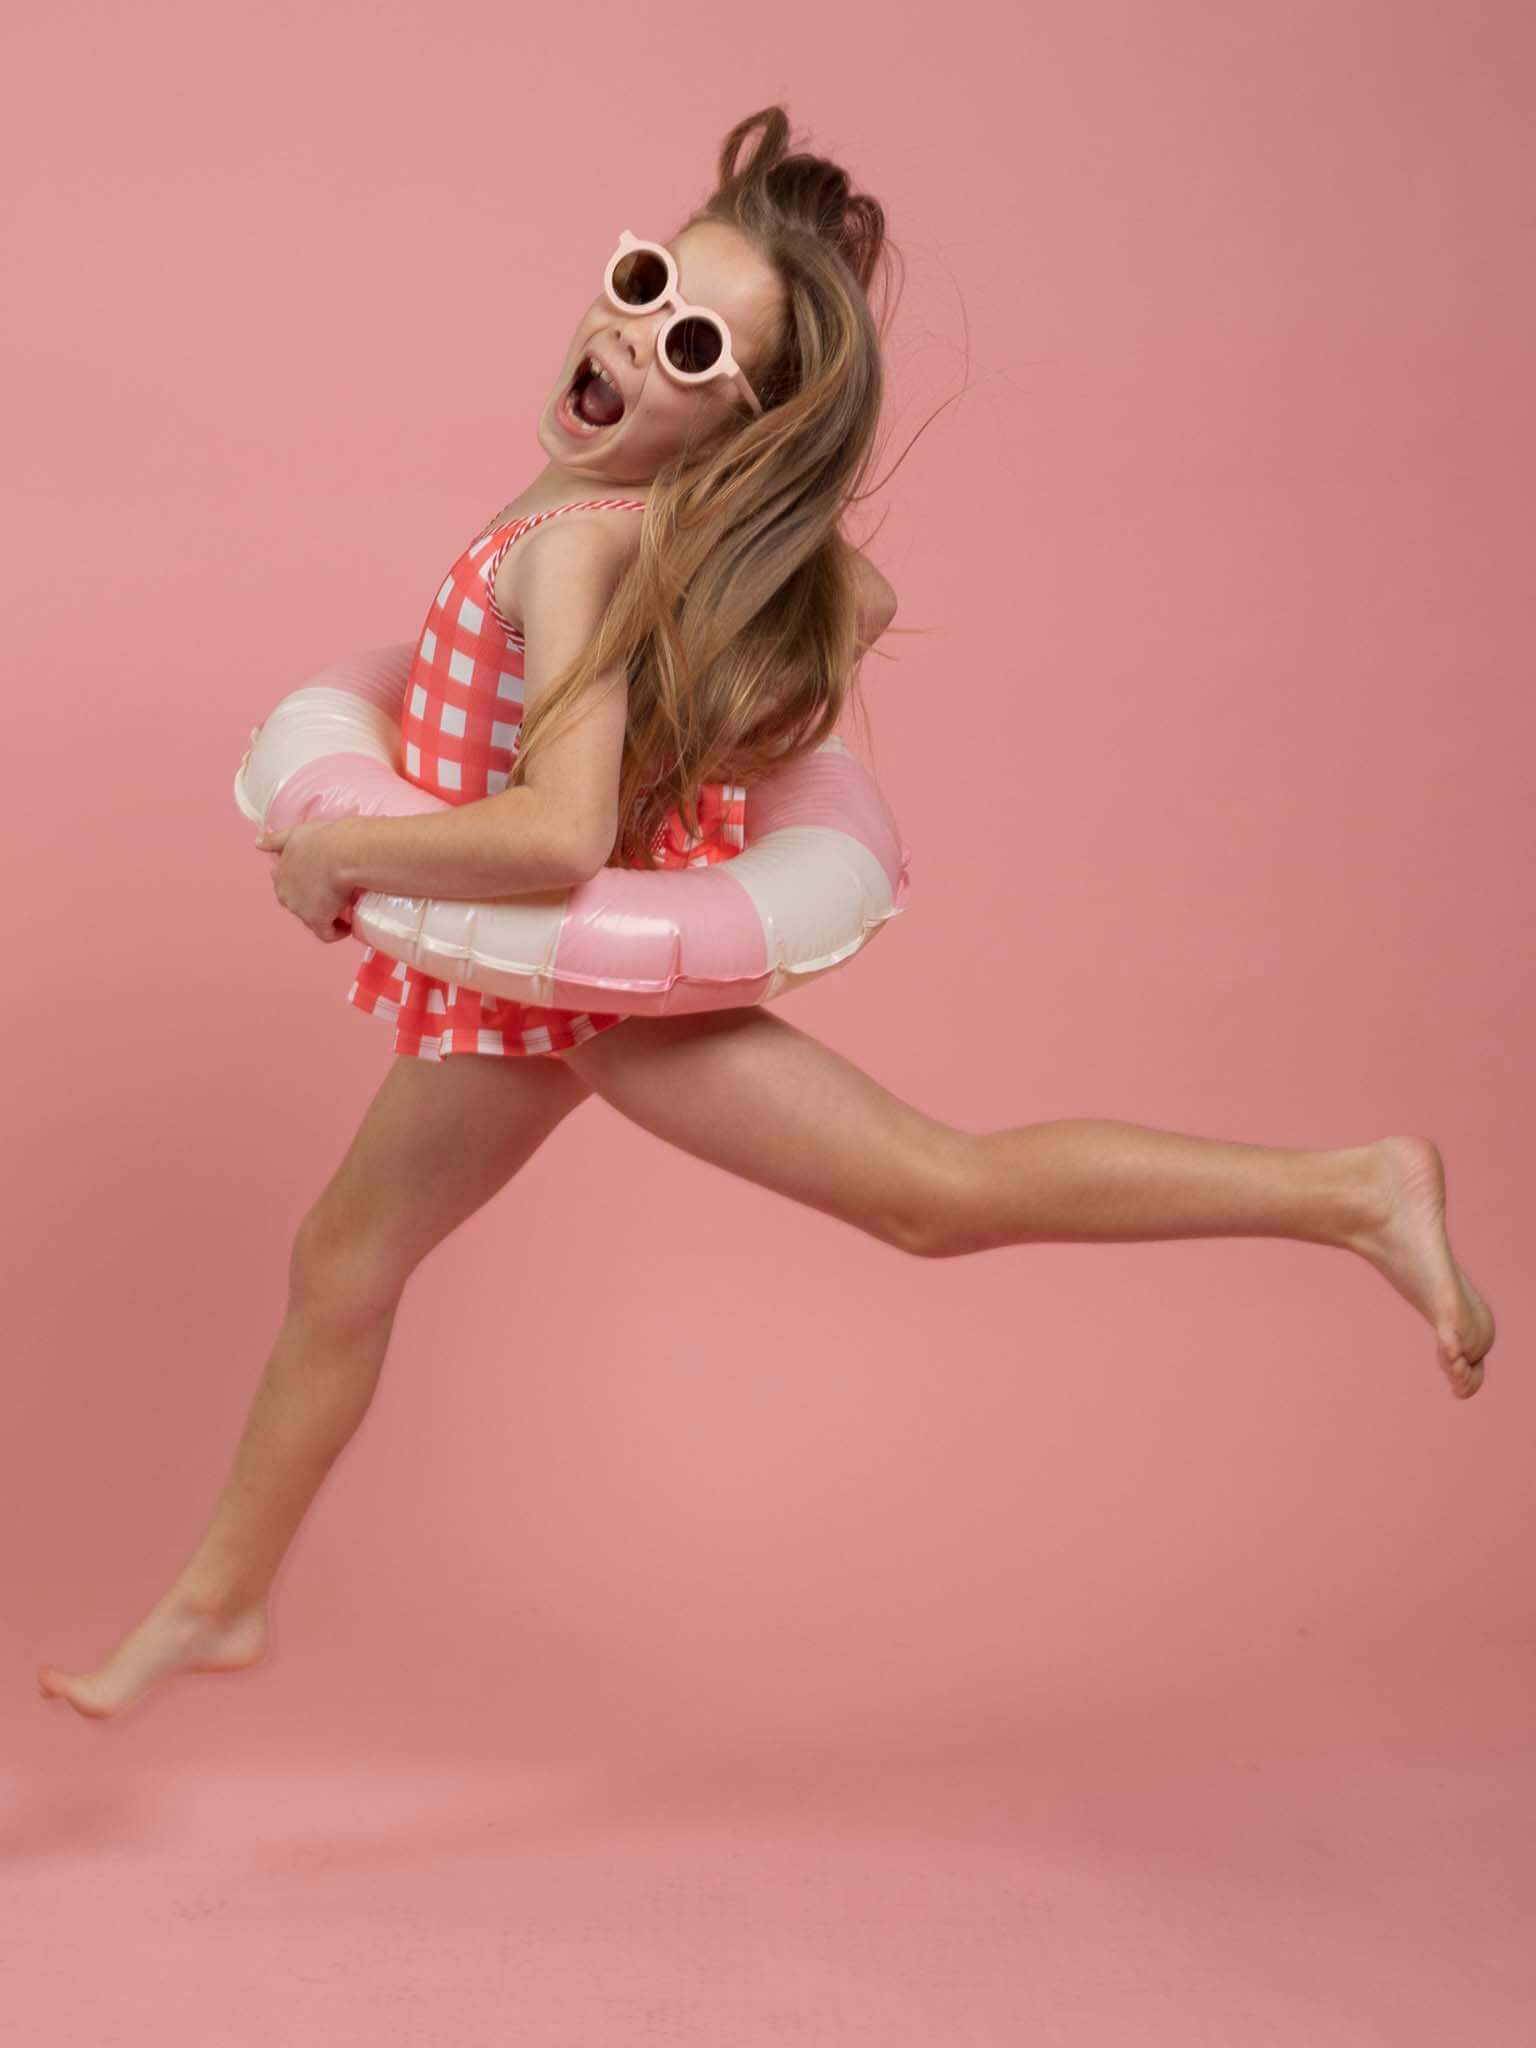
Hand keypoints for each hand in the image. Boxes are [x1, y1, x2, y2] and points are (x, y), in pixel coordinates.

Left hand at [254, 820, 358, 942]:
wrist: (342, 853)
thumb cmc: (323, 839)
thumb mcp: (296, 833)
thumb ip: (276, 839)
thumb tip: (257, 843)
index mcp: (279, 874)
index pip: (290, 886)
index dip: (306, 884)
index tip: (322, 879)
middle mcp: (284, 894)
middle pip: (300, 903)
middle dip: (316, 901)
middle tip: (336, 891)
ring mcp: (299, 910)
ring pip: (313, 918)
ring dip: (328, 914)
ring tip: (347, 905)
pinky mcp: (317, 921)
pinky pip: (327, 934)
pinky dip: (338, 931)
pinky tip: (349, 924)